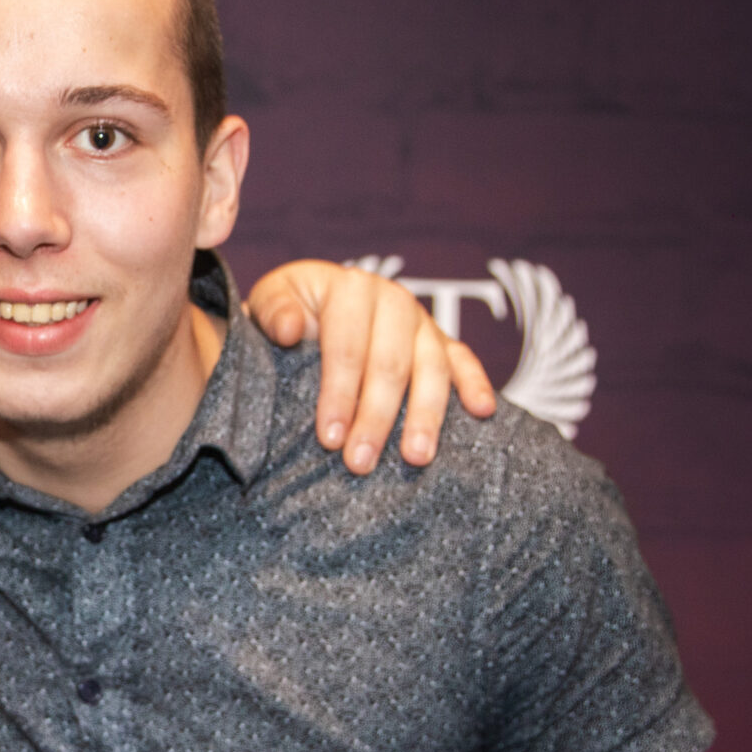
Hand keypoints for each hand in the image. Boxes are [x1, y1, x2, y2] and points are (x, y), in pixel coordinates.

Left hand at [245, 260, 498, 473]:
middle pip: (390, 364)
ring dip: (425, 415)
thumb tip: (289, 331)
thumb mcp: (269, 301)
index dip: (339, 393)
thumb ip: (274, 312)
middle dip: (376, 417)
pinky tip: (482, 412)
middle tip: (360, 463)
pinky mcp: (441, 340)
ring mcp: (421, 321)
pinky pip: (462, 360)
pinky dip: (475, 383)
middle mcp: (391, 300)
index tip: (329, 438)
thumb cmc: (285, 311)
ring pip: (431, 368)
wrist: (309, 304)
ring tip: (415, 457)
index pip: (346, 347)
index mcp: (349, 288)